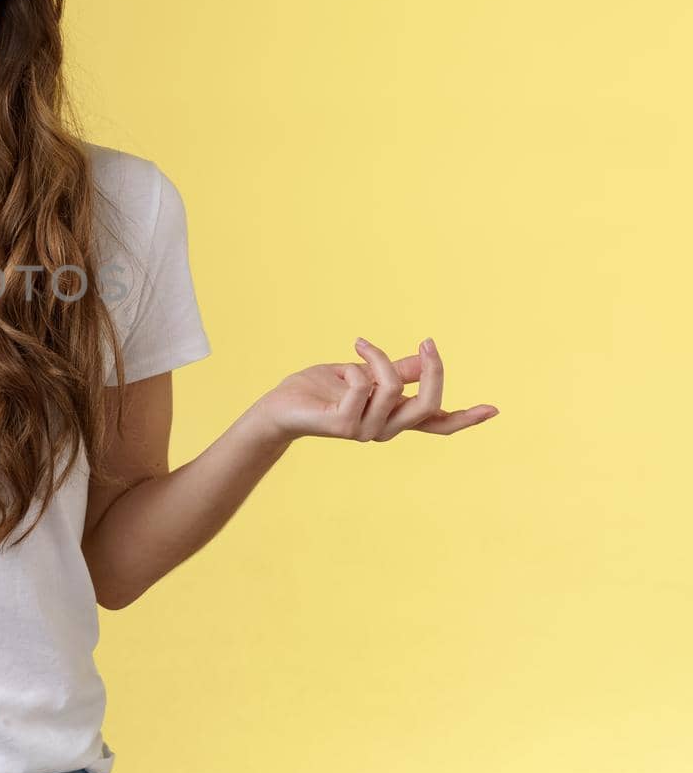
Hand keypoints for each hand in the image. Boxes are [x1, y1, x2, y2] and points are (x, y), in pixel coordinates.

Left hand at [250, 337, 498, 445]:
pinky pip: (363, 388)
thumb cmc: (318, 390)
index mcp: (394, 417)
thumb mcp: (363, 374)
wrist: (278, 407)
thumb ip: (396, 371)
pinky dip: (357, 368)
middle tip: (427, 342)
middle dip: (434, 369)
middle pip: (429, 404)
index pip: (437, 422)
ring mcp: (365, 431)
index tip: (494, 409)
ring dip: (377, 358)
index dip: (466, 418)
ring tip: (359, 347)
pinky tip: (342, 371)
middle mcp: (385, 429)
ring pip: (393, 388)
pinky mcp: (343, 426)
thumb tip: (426, 358)